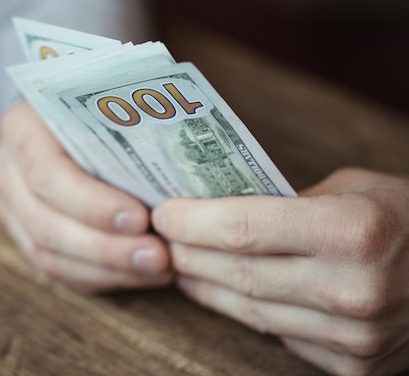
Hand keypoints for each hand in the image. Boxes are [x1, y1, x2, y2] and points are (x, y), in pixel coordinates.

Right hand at [0, 101, 172, 292]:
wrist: (64, 110)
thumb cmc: (98, 102)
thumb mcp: (108, 96)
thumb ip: (130, 123)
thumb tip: (186, 166)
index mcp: (22, 128)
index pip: (48, 175)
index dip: (92, 204)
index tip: (141, 218)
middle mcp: (6, 168)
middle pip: (46, 224)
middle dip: (106, 248)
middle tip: (159, 256)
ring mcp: (9, 204)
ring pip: (48, 254)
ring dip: (107, 269)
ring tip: (158, 269)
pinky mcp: (23, 231)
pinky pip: (56, 267)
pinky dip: (100, 276)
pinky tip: (140, 274)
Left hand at [152, 168, 408, 375]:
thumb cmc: (407, 218)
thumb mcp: (352, 189)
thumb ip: (287, 204)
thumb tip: (222, 214)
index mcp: (352, 231)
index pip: (244, 228)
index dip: (193, 222)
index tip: (163, 214)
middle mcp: (352, 288)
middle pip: (239, 273)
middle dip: (189, 254)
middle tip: (162, 240)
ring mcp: (354, 336)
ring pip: (251, 311)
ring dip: (207, 288)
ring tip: (181, 267)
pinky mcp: (356, 366)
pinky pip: (281, 335)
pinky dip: (246, 313)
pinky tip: (224, 294)